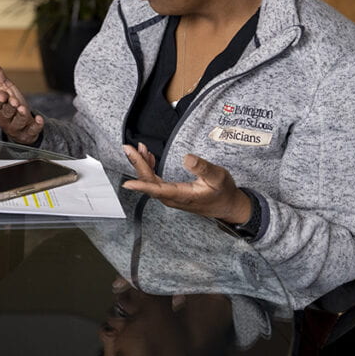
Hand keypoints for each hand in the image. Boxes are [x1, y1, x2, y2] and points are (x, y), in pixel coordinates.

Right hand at [0, 54, 43, 144]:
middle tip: (14, 102)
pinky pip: (32, 131)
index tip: (2, 95)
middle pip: (7, 114)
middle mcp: (6, 119)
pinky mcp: (29, 133)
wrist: (24, 122)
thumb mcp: (5, 87)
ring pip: (18, 123)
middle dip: (10, 108)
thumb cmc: (12, 103)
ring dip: (21, 116)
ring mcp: (17, 127)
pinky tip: (39, 119)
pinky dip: (36, 125)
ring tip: (23, 109)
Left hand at [121, 144, 250, 222]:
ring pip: (150, 181)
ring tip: (137, 148)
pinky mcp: (170, 193)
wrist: (227, 206)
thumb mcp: (218, 177)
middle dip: (137, 164)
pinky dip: (149, 167)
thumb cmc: (223, 192)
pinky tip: (148, 157)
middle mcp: (172, 198)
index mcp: (182, 195)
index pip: (157, 190)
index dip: (141, 186)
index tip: (127, 183)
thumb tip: (187, 158)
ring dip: (142, 164)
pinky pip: (154, 181)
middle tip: (128, 148)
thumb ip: (202, 168)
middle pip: (149, 182)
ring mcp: (170, 196)